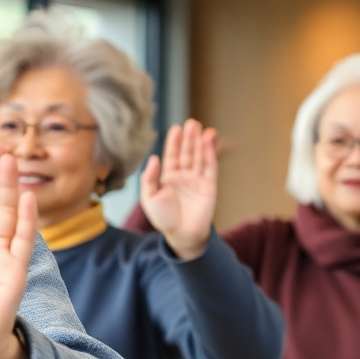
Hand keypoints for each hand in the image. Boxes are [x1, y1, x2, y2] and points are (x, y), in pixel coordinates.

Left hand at [140, 119, 216, 260]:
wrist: (182, 235)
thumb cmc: (163, 219)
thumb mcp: (149, 198)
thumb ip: (149, 178)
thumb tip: (153, 158)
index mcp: (168, 177)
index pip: (172, 155)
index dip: (174, 142)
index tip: (176, 128)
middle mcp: (183, 176)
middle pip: (187, 152)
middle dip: (189, 138)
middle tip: (191, 123)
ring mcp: (197, 180)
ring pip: (199, 157)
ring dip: (200, 143)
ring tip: (201, 129)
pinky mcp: (209, 186)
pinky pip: (210, 168)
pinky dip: (210, 155)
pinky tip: (209, 142)